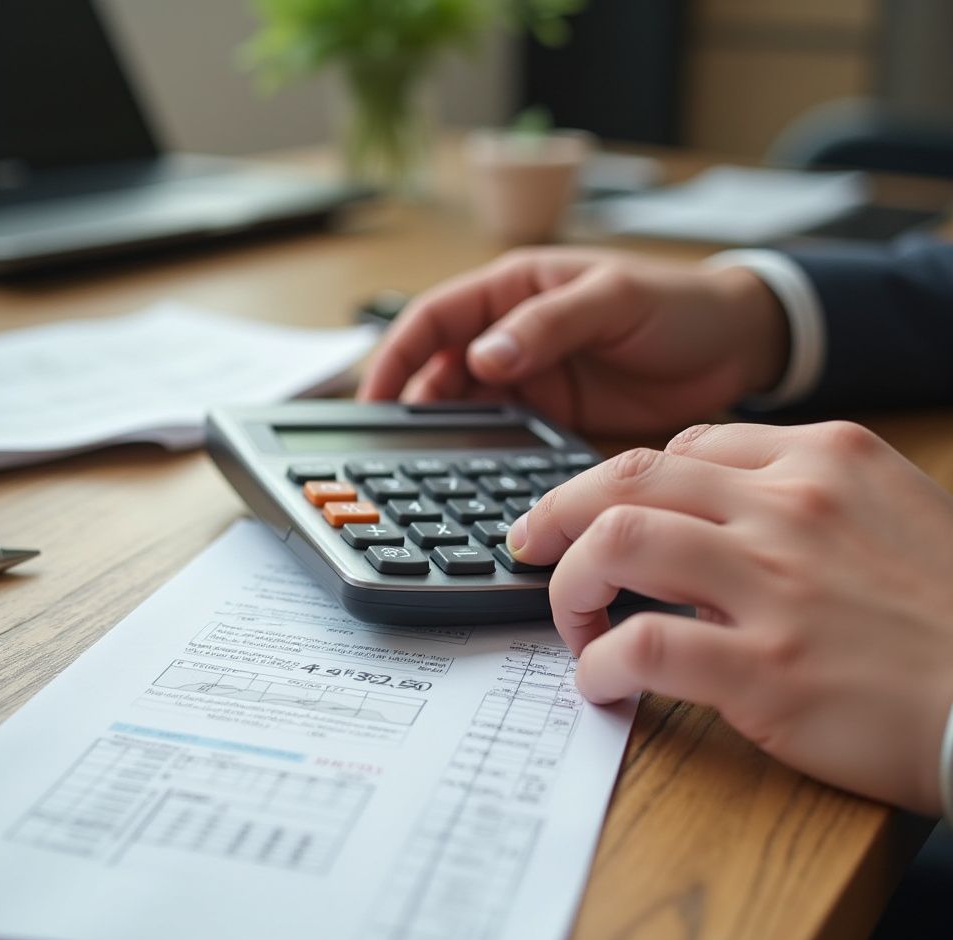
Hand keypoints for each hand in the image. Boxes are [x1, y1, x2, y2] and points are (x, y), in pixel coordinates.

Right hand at [358, 248, 788, 434]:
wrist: (736, 347)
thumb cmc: (677, 303)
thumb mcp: (613, 299)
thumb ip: (548, 324)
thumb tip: (481, 358)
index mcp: (514, 291)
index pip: (434, 319)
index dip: (397, 355)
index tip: (373, 398)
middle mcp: (511, 336)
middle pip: (439, 370)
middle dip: (413, 404)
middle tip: (395, 448)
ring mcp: (531, 381)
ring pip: (467, 408)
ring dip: (446, 434)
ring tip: (428, 468)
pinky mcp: (553, 418)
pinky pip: (505, 437)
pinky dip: (486, 455)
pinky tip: (477, 477)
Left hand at [506, 421, 952, 814]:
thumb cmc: (950, 614)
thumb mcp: (890, 513)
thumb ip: (802, 495)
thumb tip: (705, 509)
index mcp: (825, 458)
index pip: (681, 448)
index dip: (618, 483)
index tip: (591, 515)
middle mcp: (794, 505)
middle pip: (628, 477)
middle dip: (559, 511)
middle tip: (532, 544)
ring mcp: (777, 584)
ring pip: (618, 542)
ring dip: (568, 583)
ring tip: (570, 620)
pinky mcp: (768, 670)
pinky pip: (644, 645)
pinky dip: (601, 663)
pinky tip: (602, 682)